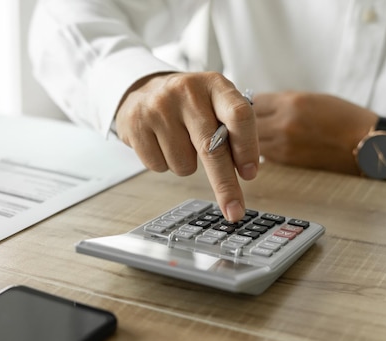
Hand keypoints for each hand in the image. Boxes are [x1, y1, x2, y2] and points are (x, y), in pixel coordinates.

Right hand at [114, 72, 258, 220]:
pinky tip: (160, 143)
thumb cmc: (187, 104)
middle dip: (225, 186)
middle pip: (212, 148)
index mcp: (214, 85)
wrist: (142, 90)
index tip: (249, 175)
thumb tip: (243, 171)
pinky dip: (163, 163)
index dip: (247, 148)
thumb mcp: (214, 103)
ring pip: (184, 164)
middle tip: (234, 211)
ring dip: (185, 164)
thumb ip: (231, 130)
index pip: (238, 115)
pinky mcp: (136, 124)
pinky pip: (159, 166)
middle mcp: (187, 92)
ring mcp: (159, 107)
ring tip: (178, 141)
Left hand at [253, 92, 376, 174]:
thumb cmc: (344, 118)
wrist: (366, 145)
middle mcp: (284, 124)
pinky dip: (263, 150)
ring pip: (252, 142)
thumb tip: (258, 104)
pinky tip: (271, 147)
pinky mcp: (286, 162)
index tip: (248, 105)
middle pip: (247, 123)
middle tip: (249, 122)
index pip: (254, 101)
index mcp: (292, 103)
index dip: (249, 103)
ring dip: (251, 139)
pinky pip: (264, 155)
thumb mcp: (313, 99)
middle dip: (246, 122)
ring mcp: (283, 146)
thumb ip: (284, 102)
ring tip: (258, 136)